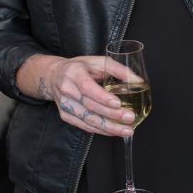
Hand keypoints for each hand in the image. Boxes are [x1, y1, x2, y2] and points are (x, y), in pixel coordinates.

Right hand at [22, 54, 136, 136]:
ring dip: (109, 127)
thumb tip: (138, 81)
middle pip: (90, 106)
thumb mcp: (98, 61)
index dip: (103, 97)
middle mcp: (67, 90)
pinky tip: (114, 131)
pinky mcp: (66, 115)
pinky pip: (85, 126)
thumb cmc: (80, 68)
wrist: (54, 76)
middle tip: (130, 118)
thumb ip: (118, 70)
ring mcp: (65, 105)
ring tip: (126, 130)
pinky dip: (101, 131)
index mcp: (75, 73)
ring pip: (88, 120)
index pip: (88, 88)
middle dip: (112, 114)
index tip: (118, 103)